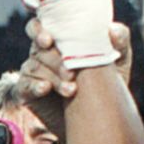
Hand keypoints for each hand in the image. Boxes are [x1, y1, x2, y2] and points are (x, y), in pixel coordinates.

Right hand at [19, 20, 132, 135]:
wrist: (96, 117)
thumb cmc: (106, 83)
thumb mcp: (118, 61)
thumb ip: (119, 41)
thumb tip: (111, 29)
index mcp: (58, 41)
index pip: (40, 26)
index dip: (39, 29)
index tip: (50, 40)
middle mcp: (42, 54)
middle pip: (37, 47)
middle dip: (51, 56)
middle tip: (69, 70)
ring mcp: (33, 73)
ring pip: (34, 67)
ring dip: (53, 76)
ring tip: (72, 90)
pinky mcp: (27, 93)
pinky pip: (25, 85)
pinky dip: (35, 86)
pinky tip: (46, 89)